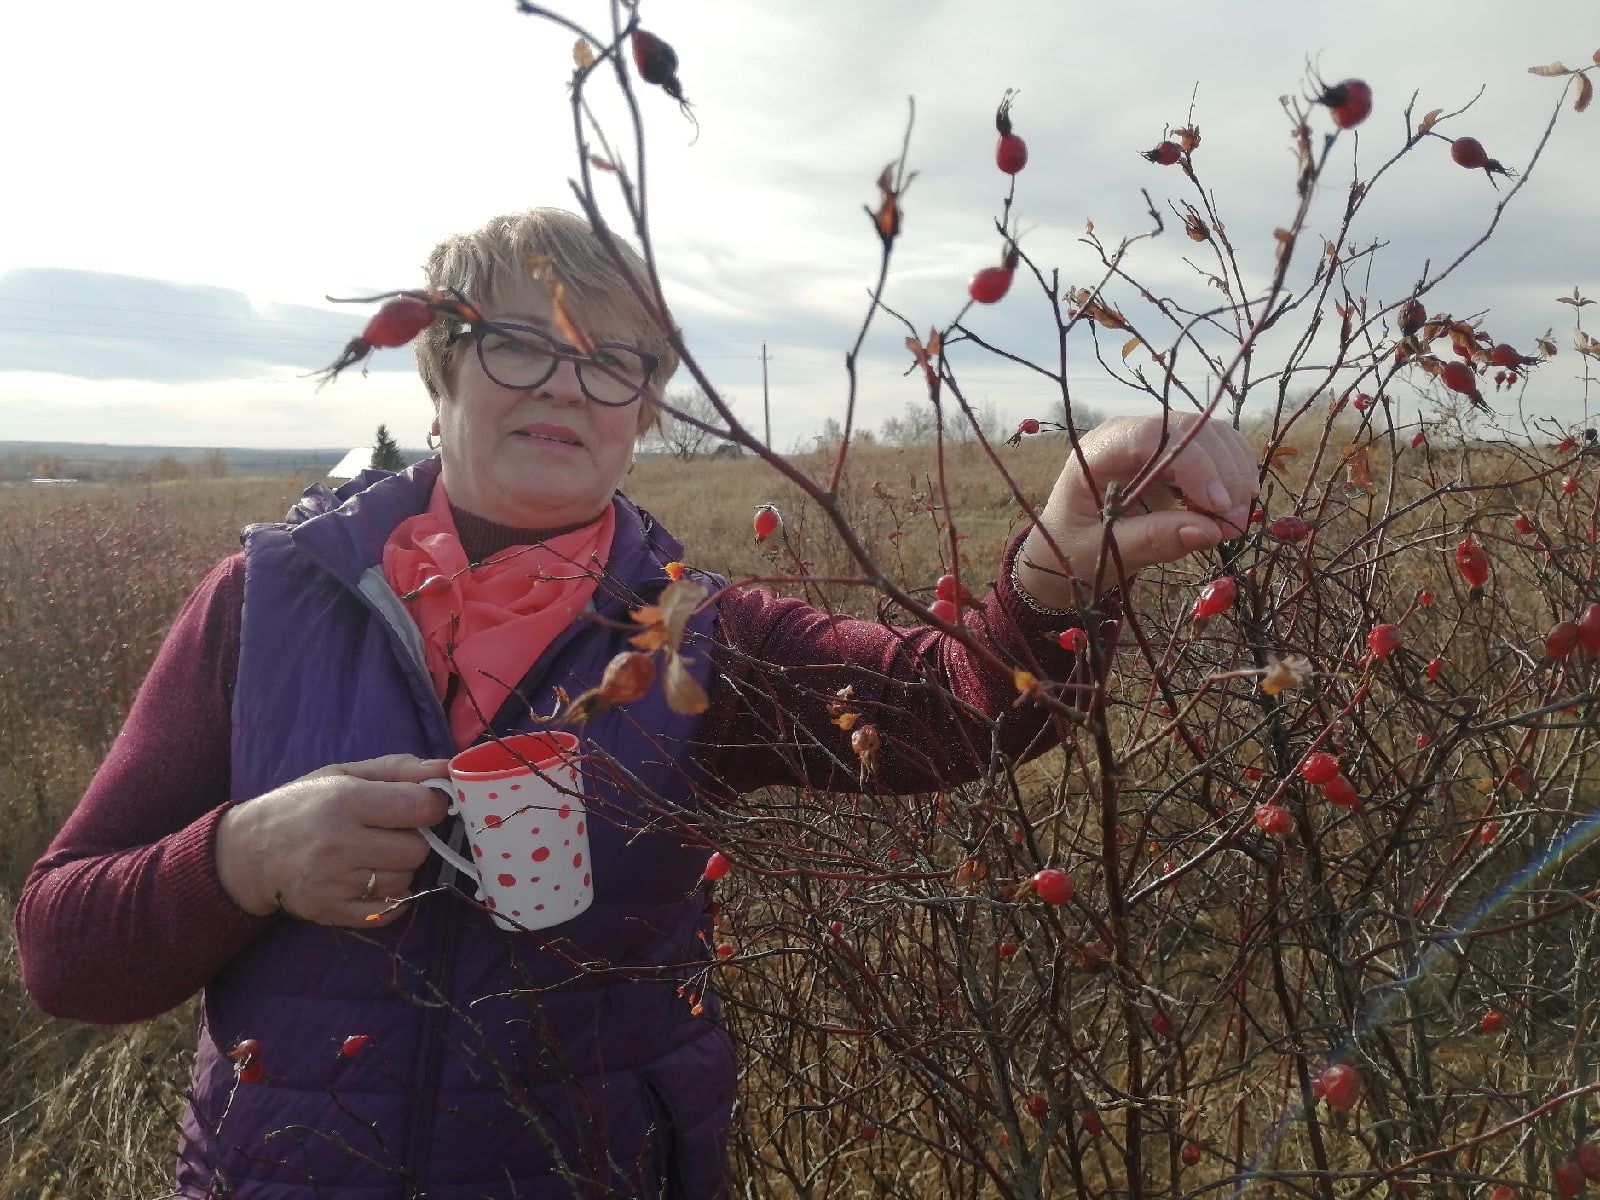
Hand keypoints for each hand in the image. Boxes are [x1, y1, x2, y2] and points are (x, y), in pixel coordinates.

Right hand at [215, 754, 450, 926]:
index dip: (431, 805)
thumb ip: (399, 769)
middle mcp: (339, 843)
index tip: (420, 805)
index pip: (421, 808)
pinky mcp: (330, 912)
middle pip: (416, 849)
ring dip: (400, 868)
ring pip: (405, 880)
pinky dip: (390, 898)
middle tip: (390, 832)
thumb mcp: (345, 773)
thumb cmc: (304, 804)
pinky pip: (387, 912)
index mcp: (345, 801)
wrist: (249, 850)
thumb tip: (447, 768)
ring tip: (375, 854)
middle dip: (413, 839)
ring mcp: (333, 882)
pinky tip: (371, 880)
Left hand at [1017, 413, 1257, 603]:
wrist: (1071, 545)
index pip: (1151, 437)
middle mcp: (1129, 433)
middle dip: (1222, 474)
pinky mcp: (1177, 453)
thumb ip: (1151, 541)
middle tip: (1235, 524)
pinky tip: (1235, 508)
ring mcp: (1156, 439)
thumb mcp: (1104, 552)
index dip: (1193, 465)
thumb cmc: (1075, 548)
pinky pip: (1218, 449)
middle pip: (1189, 430)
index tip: (1219, 505)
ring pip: (1211, 435)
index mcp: (1098, 451)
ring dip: (1235, 475)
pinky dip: (1235, 475)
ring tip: (1235, 522)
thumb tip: (1208, 531)